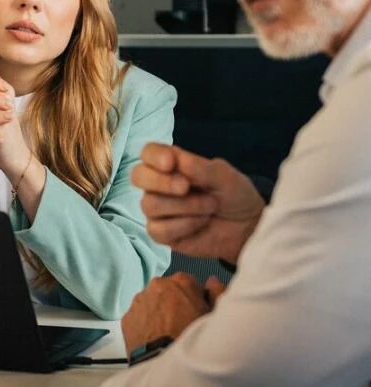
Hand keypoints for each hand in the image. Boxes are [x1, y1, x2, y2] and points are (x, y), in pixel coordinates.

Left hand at [122, 273, 221, 354]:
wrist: (166, 364)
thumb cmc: (195, 342)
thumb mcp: (216, 315)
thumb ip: (217, 292)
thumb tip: (213, 282)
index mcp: (181, 281)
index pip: (189, 283)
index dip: (194, 299)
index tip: (196, 311)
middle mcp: (157, 286)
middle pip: (168, 291)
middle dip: (174, 304)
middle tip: (182, 325)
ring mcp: (140, 301)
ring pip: (151, 303)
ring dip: (158, 314)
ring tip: (168, 335)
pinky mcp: (127, 317)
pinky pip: (138, 318)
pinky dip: (145, 325)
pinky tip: (155, 339)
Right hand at [131, 143, 265, 264]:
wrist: (248, 227)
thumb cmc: (234, 195)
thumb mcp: (224, 175)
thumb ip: (198, 166)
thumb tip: (173, 159)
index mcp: (172, 165)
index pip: (148, 153)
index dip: (154, 156)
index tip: (170, 163)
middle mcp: (159, 185)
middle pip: (138, 176)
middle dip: (161, 182)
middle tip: (185, 187)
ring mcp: (158, 210)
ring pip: (150, 204)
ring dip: (185, 206)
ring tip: (210, 206)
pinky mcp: (161, 233)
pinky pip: (159, 229)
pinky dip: (184, 225)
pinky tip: (201, 223)